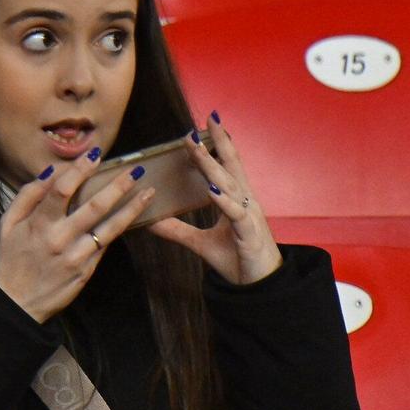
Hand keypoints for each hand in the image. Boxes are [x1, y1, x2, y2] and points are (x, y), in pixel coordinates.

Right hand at [0, 150, 156, 321]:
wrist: (17, 302)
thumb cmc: (11, 259)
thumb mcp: (7, 224)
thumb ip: (27, 195)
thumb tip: (50, 172)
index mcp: (38, 224)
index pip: (62, 189)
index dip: (80, 169)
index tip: (96, 154)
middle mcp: (60, 238)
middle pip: (95, 205)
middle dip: (118, 185)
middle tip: (136, 169)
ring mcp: (77, 255)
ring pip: (110, 227)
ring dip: (132, 207)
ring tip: (148, 192)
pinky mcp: (87, 270)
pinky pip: (106, 244)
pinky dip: (120, 228)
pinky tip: (133, 214)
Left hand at [150, 114, 281, 284]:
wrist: (258, 286)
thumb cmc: (237, 259)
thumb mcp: (200, 242)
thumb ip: (177, 230)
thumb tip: (150, 221)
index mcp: (235, 200)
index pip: (226, 165)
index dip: (219, 144)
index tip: (207, 123)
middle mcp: (244, 202)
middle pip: (230, 166)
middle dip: (216, 144)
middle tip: (202, 123)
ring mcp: (248, 216)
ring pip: (230, 185)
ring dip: (213, 166)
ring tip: (198, 149)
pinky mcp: (248, 233)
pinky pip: (235, 214)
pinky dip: (224, 201)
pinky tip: (213, 191)